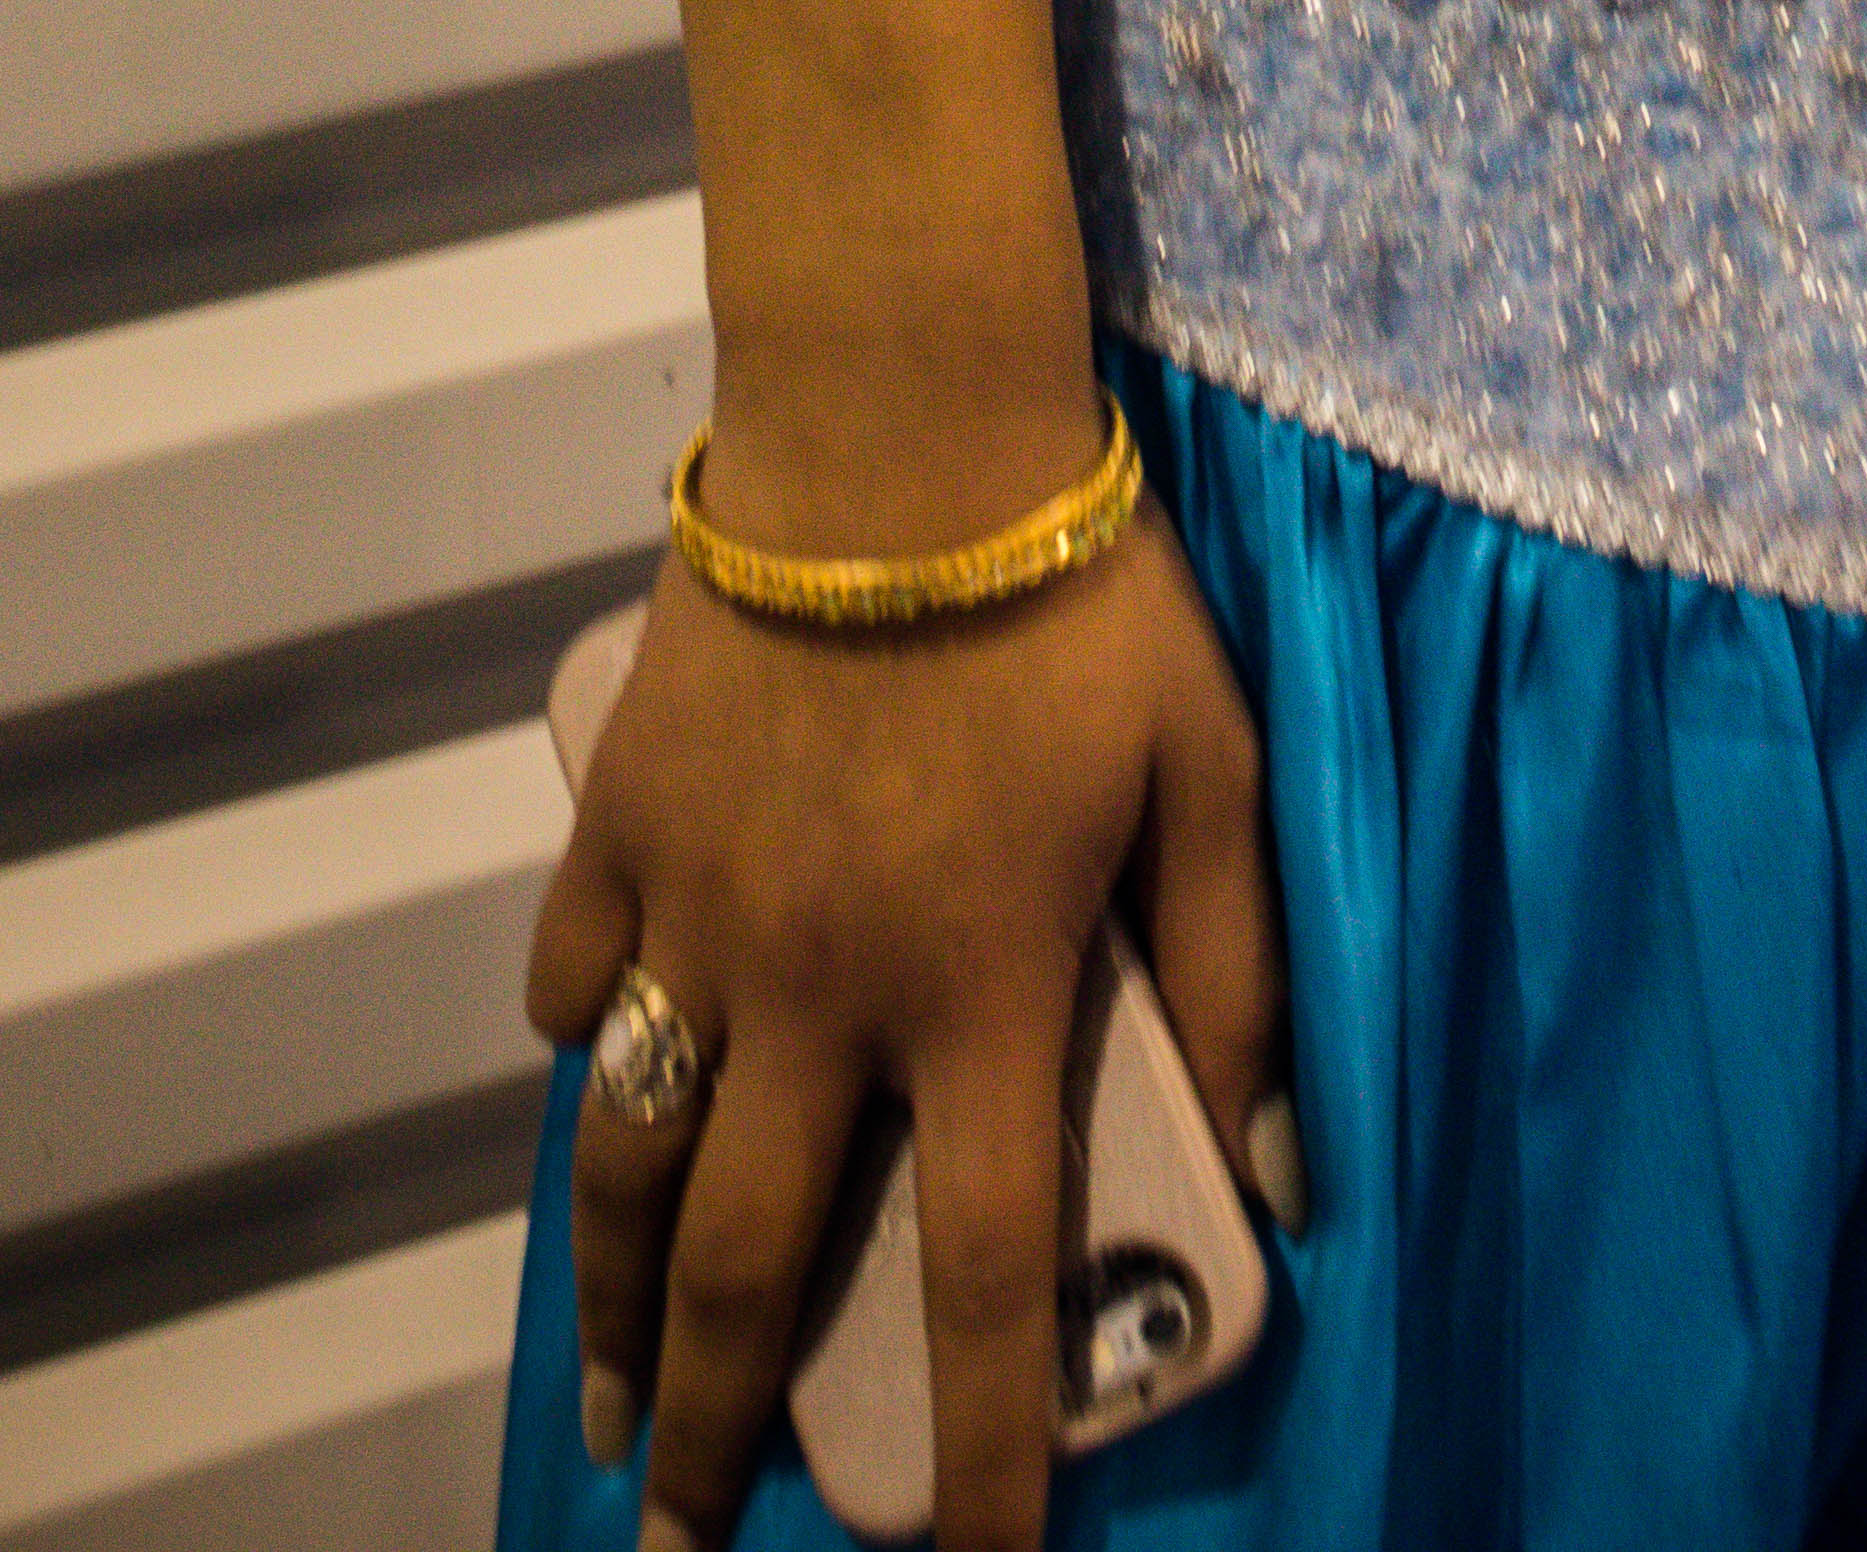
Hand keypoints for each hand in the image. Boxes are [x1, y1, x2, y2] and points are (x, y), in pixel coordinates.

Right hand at [521, 497, 1290, 1551]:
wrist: (900, 426)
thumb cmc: (1079, 592)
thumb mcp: (1211, 770)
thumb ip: (1242, 974)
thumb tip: (1284, 1176)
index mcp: (979, 992)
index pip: (985, 1281)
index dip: (979, 1456)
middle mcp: (824, 989)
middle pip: (754, 1266)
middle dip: (717, 1431)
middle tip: (678, 1549)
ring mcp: (703, 909)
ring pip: (632, 1157)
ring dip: (613, 1300)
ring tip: (607, 1404)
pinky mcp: (624, 818)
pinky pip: (581, 970)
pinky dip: (585, 1040)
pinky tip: (597, 1079)